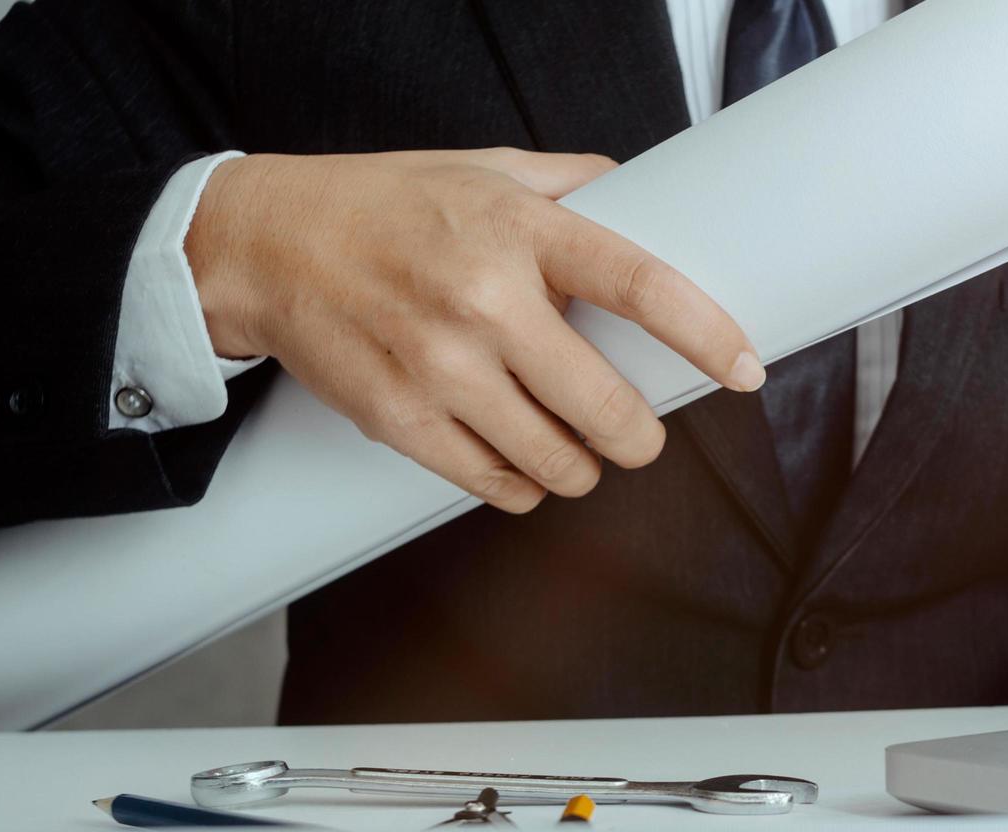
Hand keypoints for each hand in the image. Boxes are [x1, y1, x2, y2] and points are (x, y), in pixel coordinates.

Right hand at [189, 149, 763, 512]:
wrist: (262, 243)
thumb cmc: (382, 205)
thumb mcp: (484, 169)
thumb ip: (573, 185)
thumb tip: (648, 195)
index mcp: (519, 232)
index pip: (639, 286)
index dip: (705, 334)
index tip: (745, 368)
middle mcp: (483, 301)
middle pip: (605, 406)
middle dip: (639, 437)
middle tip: (640, 434)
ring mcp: (439, 366)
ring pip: (556, 460)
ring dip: (583, 468)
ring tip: (580, 451)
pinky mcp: (398, 417)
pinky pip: (493, 484)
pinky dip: (523, 486)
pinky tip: (525, 465)